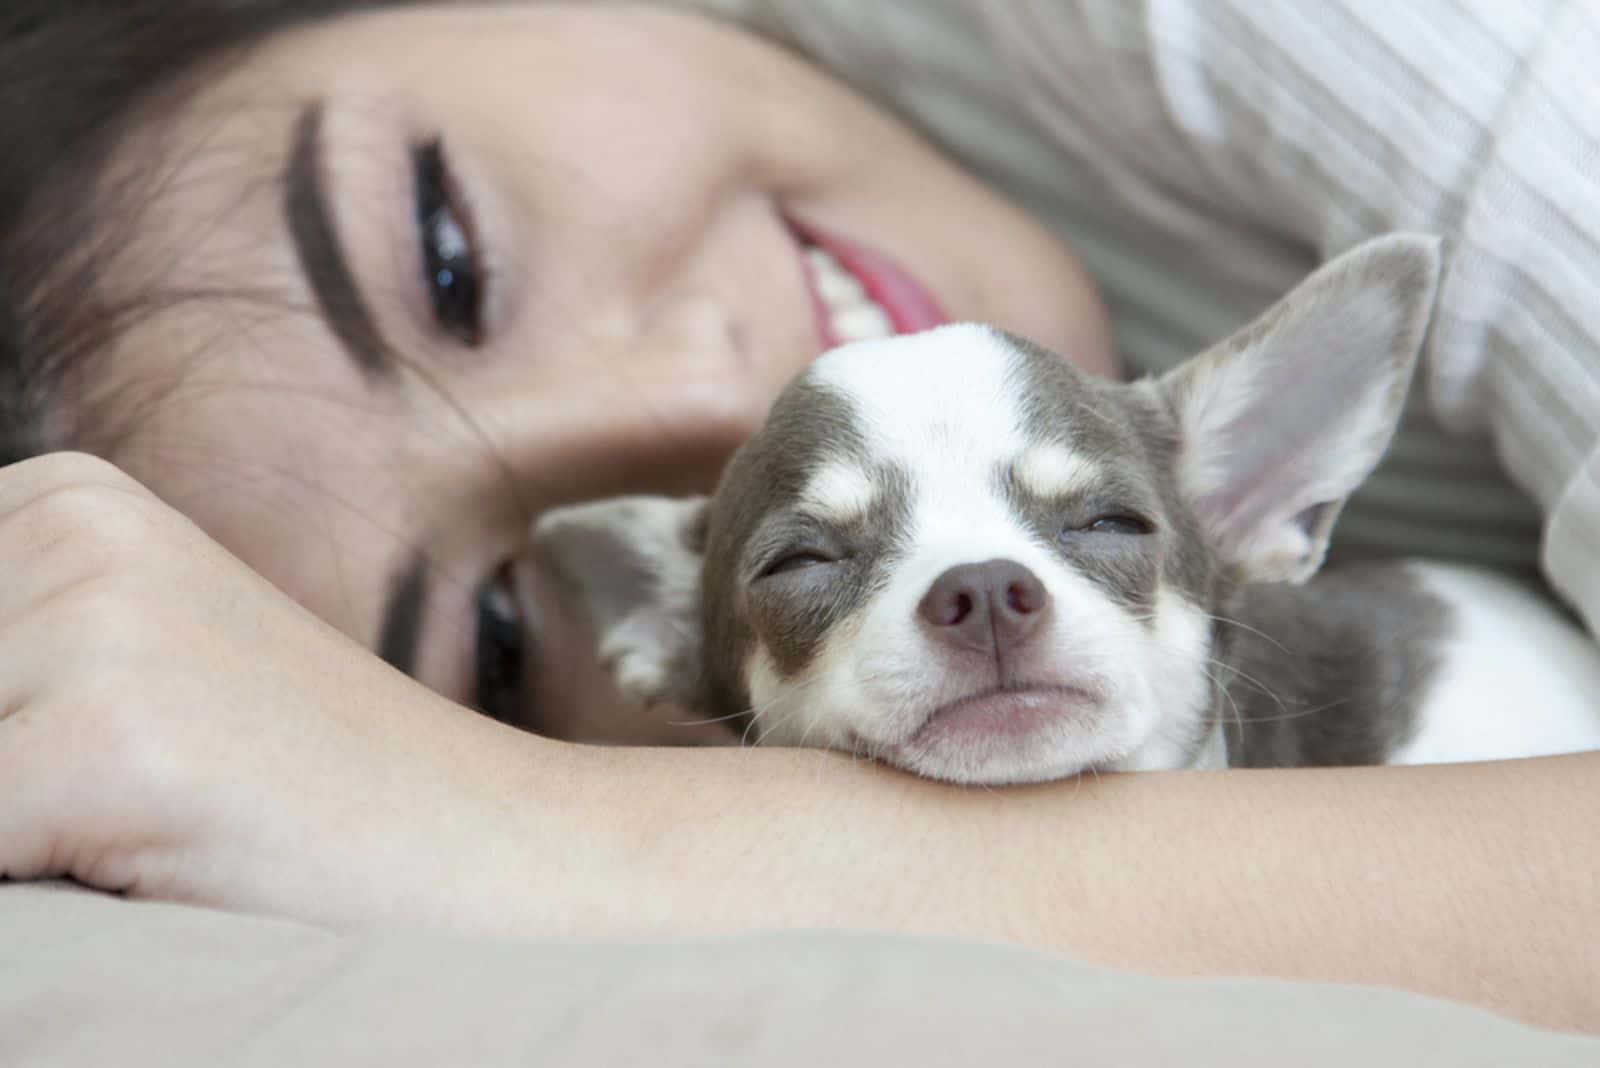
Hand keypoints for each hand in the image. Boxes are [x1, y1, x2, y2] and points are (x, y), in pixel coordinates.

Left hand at [0, 452, 561, 925]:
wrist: (479, 836)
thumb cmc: (297, 790)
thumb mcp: (117, 689)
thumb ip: (11, 665)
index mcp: (57, 502)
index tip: (48, 747)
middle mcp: (63, 527)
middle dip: (2, 780)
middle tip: (102, 794)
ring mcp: (91, 621)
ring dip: (13, 832)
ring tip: (138, 831)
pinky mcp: (107, 736)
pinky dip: (30, 894)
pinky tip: (141, 869)